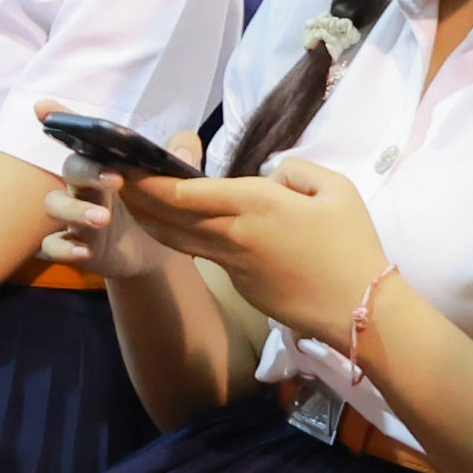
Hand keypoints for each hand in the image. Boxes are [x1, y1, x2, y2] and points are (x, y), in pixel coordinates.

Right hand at [35, 104, 196, 280]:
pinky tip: (86, 251)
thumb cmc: (155, 211)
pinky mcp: (73, 246)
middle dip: (87, 170)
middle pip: (71, 168)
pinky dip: (64, 247)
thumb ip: (180, 160)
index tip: (43, 107)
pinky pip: (51, 245)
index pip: (83, 138)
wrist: (157, 255)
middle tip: (116, 180)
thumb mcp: (173, 185)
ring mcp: (74, 217)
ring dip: (73, 209)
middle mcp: (84, 188)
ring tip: (103, 219)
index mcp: (105, 166)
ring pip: (53, 204)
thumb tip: (184, 147)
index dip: (60, 118)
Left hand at [122, 157, 389, 346]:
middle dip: (138, 196)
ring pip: (179, 237)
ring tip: (129, 201)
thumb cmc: (352, 244)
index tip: (128, 164)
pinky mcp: (239, 283)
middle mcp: (233, 232)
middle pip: (171, 214)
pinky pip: (203, 253)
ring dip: (150, 219)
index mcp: (255, 204)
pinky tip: (173, 226)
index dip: (150, 180)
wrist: (358, 308)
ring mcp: (232, 262)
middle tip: (114, 179)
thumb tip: (270, 175)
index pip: (186, 192)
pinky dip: (180, 237)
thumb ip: (296, 170)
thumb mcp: (336, 189)